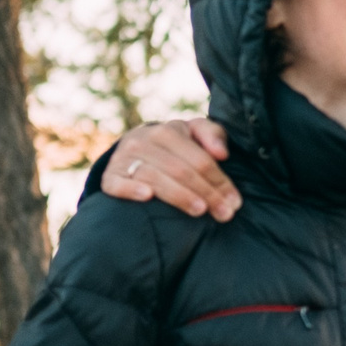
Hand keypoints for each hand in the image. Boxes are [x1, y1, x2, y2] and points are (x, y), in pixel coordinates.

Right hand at [99, 119, 240, 219]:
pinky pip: (118, 184)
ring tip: (200, 211)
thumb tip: (222, 154)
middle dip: (206, 193)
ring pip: (155, 177)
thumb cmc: (174, 144)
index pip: (200, 159)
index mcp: (169, 131)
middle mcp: (144, 141)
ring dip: (179, 195)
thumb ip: (212, 135)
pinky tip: (147, 197)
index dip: (220, 181)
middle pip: (181, 170)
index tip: (235, 202)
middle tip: (225, 214)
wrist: (133, 147)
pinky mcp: (110, 177)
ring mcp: (125, 159)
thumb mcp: (194, 133)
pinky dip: (131, 189)